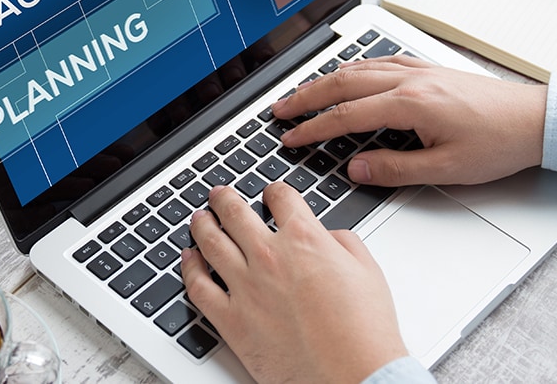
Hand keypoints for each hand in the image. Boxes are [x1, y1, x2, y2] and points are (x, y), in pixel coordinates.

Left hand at [183, 183, 407, 383]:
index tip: (270, 193)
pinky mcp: (232, 320)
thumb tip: (327, 236)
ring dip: (202, 225)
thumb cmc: (364, 331)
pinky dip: (189, 268)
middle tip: (219, 195)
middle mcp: (270, 256)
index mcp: (305, 239)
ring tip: (199, 218)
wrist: (354, 374)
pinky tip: (188, 259)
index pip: (280, 197)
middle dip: (225, 199)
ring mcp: (246, 287)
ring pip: (211, 242)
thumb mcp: (367, 270)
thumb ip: (343, 242)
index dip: (274, 191)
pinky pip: (199, 287)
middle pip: (235, 213)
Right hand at [272, 56, 545, 185]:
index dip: (314, 128)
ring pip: (358, 68)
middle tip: (279, 109)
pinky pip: (379, 61)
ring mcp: (418, 70)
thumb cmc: (499, 144)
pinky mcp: (428, 68)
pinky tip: (347, 74)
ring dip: (325, 80)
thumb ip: (397, 169)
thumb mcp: (446, 169)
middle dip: (306, 97)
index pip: (347, 115)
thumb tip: (357, 169)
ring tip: (302, 93)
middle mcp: (410, 79)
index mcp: (412, 104)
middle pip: (343, 82)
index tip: (291, 137)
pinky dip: (353, 68)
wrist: (536, 120)